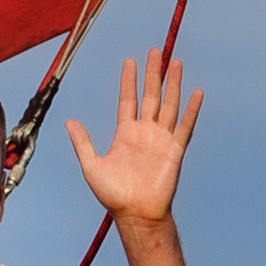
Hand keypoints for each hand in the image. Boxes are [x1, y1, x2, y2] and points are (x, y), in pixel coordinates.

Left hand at [66, 53, 203, 230]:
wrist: (136, 214)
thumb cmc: (114, 195)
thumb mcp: (91, 165)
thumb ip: (83, 142)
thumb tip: (69, 121)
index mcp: (125, 134)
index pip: (128, 99)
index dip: (129, 80)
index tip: (130, 61)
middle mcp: (145, 132)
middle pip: (151, 95)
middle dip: (153, 73)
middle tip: (156, 51)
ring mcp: (161, 139)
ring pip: (169, 104)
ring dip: (173, 84)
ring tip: (176, 63)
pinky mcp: (175, 149)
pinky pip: (185, 125)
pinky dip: (191, 109)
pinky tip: (196, 92)